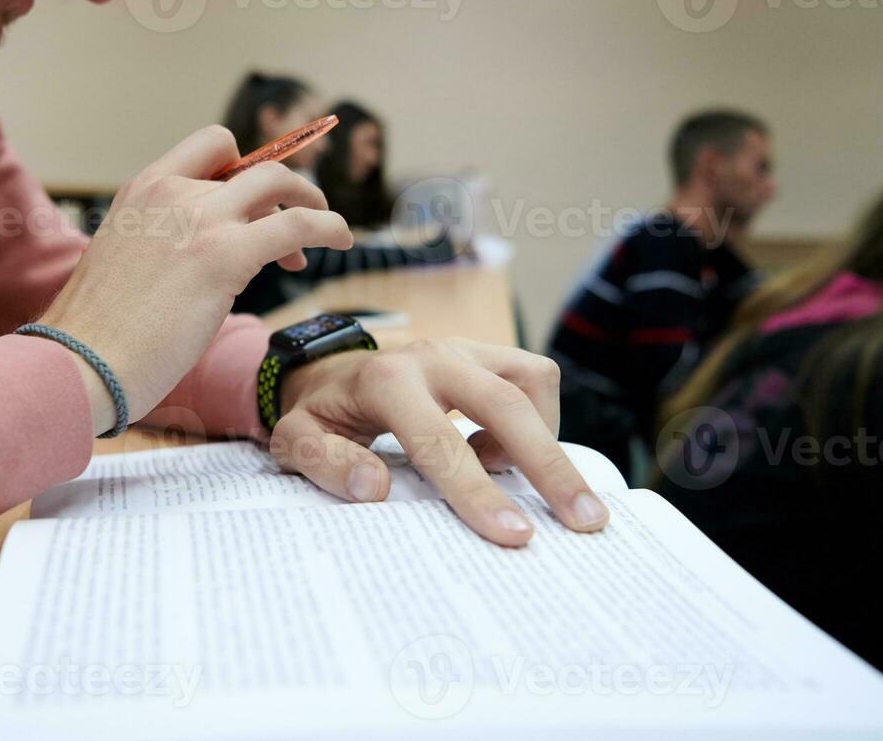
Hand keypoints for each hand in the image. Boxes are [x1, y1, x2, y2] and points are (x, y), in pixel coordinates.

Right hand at [40, 126, 353, 431]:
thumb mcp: (124, 258)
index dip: (244, 166)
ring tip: (329, 233)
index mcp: (144, 188)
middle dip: (284, 189)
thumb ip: (162, 241)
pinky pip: (299, 224)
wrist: (79, 361)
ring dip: (312, 203)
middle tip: (297, 220)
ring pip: (280, 184)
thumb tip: (198, 261)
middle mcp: (172, 192)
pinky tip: (342, 242)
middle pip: (253, 165)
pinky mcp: (225, 256)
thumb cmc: (97, 332)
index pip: (211, 145)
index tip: (256, 199)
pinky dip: (331, 227)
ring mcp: (200, 219)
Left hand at [269, 339, 607, 545]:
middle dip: (550, 466)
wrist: (329, 372)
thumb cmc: (319, 416)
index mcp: (384, 382)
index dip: (476, 491)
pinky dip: (536, 419)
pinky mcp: (486, 352)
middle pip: (507, 405)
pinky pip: (536, 378)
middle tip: (586, 523)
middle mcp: (432, 356)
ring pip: (534, 382)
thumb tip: (373, 488)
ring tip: (506, 479)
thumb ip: (324, 464)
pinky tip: (496, 451)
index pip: (438, 441)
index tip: (514, 535)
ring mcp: (465, 348)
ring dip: (541, 439)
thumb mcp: (295, 444)